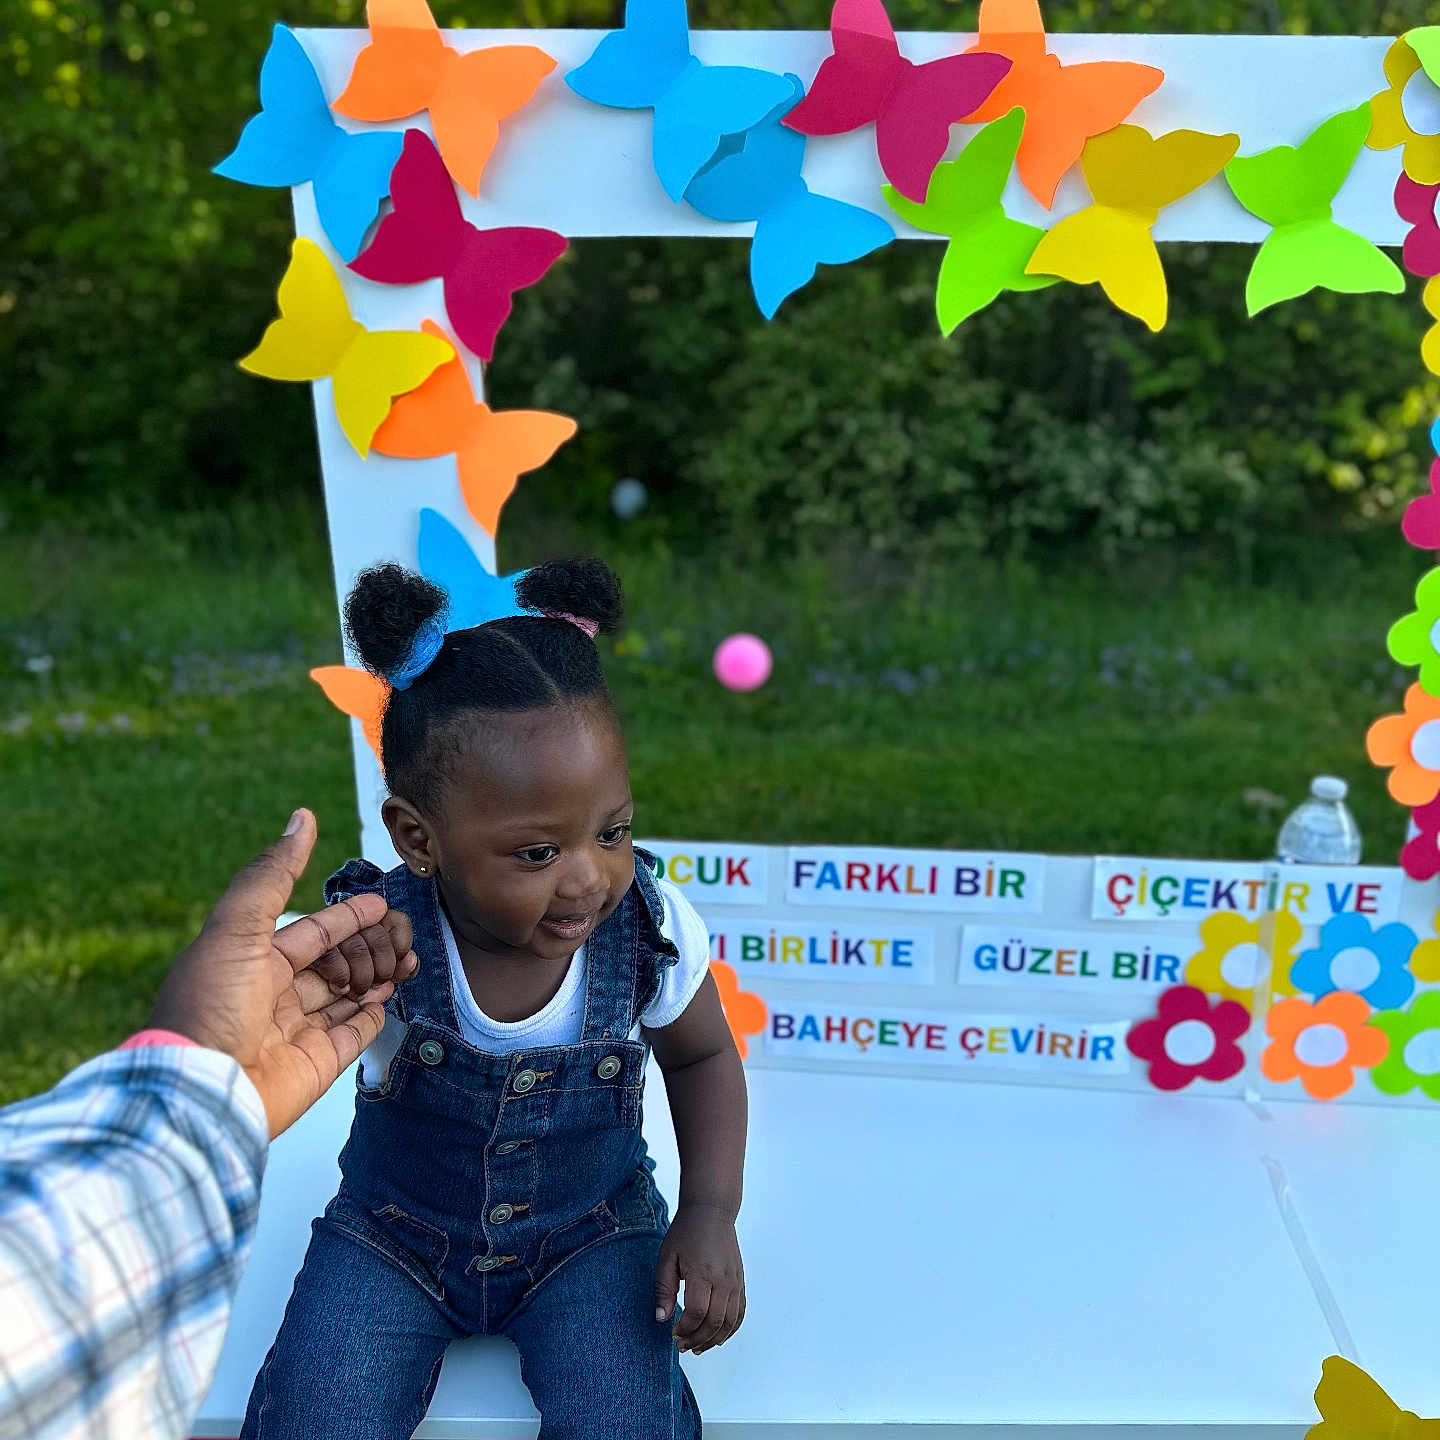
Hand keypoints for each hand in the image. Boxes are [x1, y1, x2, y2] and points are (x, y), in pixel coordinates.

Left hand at [148, 808, 416, 1137]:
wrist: (202, 1089)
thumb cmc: (213, 1003)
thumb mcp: (238, 926)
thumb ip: (274, 873)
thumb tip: (302, 816)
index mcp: (253, 962)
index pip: (312, 932)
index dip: (345, 916)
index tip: (379, 904)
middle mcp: (275, 996)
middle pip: (333, 963)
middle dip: (367, 947)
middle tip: (400, 935)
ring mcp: (297, 1032)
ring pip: (348, 995)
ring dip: (376, 976)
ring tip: (405, 962)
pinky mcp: (315, 1066)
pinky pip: (352, 1035)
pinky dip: (372, 1016)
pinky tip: (387, 999)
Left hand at [654, 1204, 745, 1354]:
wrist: (711, 1211)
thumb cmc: (686, 1232)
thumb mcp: (667, 1258)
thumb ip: (664, 1289)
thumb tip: (662, 1319)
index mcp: (702, 1273)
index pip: (696, 1313)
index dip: (684, 1329)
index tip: (672, 1333)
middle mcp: (723, 1280)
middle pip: (714, 1323)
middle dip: (697, 1339)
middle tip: (682, 1346)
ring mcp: (735, 1282)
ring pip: (730, 1323)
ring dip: (714, 1340)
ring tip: (698, 1347)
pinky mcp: (740, 1282)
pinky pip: (740, 1313)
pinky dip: (730, 1330)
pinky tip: (717, 1337)